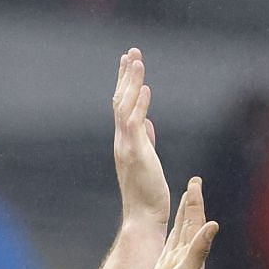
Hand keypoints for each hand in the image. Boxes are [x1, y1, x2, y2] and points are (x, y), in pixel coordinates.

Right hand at [111, 48, 170, 229]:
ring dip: (131, 83)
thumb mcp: (147, 160)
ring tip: (136, 61)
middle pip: (120, 101)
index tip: (129, 62)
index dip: (125, 83)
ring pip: (125, 108)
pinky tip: (145, 88)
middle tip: (131, 51)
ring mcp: (126, 146)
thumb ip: (145, 140)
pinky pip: (135, 124)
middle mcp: (122, 140)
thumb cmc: (146, 194)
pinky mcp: (136, 154)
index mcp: (125, 141)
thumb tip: (148, 123)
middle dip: (126, 75)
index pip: (122, 106)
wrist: (142, 218)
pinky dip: (139, 105)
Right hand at [136, 177, 219, 268]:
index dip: (195, 202)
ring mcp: (173, 267)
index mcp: (192, 257)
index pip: (195, 223)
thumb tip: (213, 225)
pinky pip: (168, 248)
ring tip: (184, 201)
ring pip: (180, 235)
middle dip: (191, 204)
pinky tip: (171, 234)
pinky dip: (171, 236)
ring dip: (183, 218)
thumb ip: (198, 251)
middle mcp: (185, 259)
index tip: (195, 181)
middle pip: (190, 225)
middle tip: (193, 183)